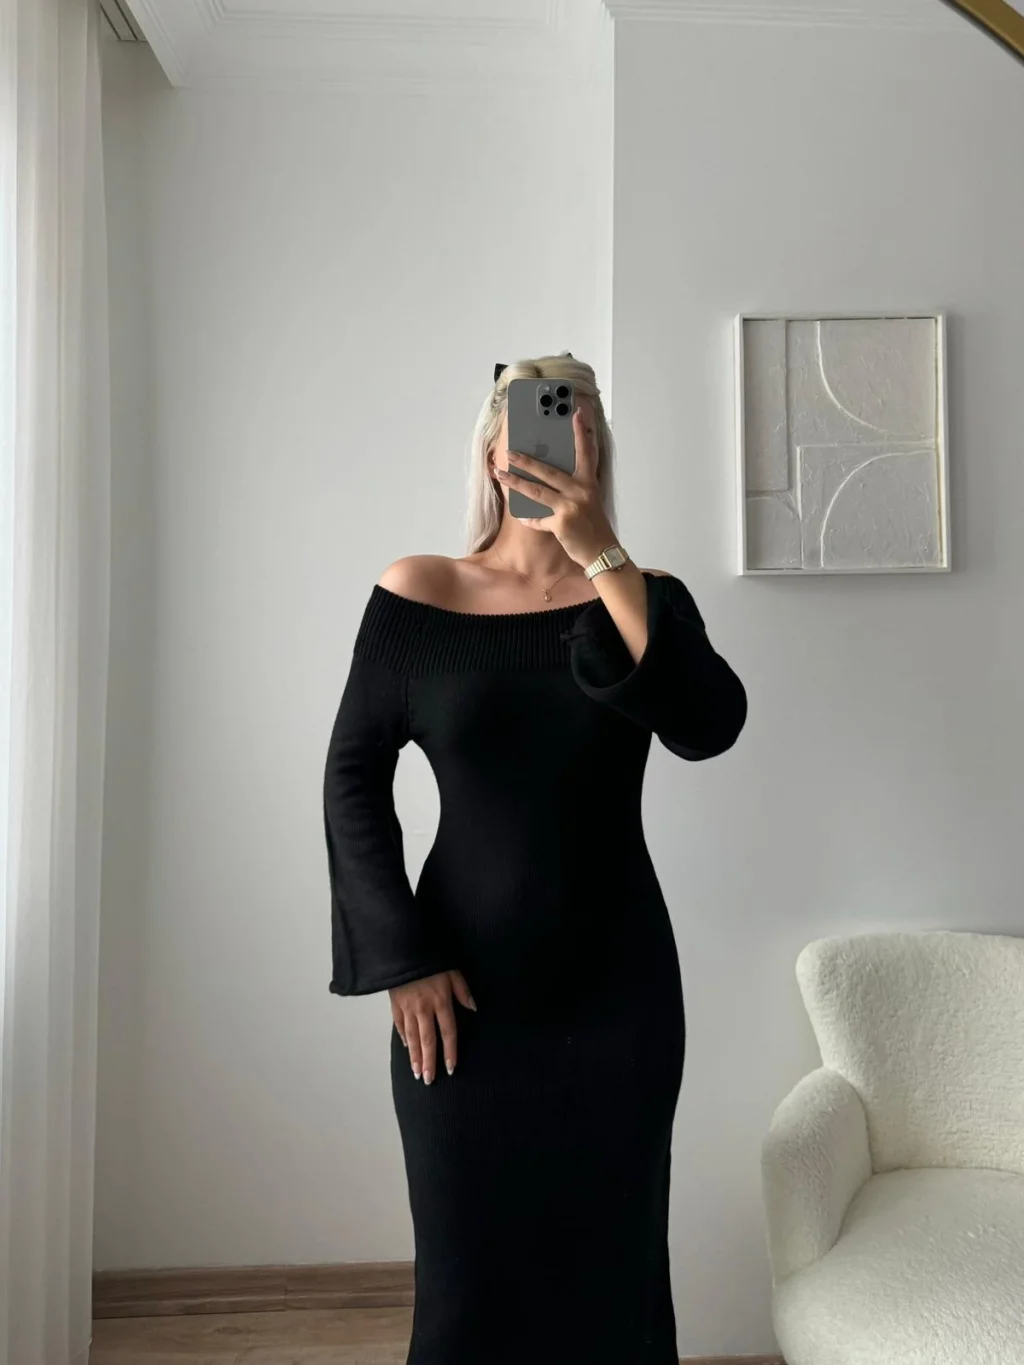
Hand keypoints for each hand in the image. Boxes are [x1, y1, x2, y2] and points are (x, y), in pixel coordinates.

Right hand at [389, 970, 475, 1084]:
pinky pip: (399, 1025)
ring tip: (417, 1073)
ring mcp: (407, 1007)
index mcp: (440, 1001)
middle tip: (429, 1080)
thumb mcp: (453, 971)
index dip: (450, 1052)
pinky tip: (408, 1048)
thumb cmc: (431, 959)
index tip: (451, 1068)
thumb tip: (474, 1008)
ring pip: (412, 1037)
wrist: (403, 948)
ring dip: (415, 1056)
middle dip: (429, 1062)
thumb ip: (463, 991)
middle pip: (428, 1040)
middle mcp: (424, 1008)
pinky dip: (404, 1038)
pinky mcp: (395, 1004)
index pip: (447, 1032)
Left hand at [496, 408, 616, 567]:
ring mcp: (570, 507)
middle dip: (526, 461)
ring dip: (515, 482)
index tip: (575, 412)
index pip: (586, 452)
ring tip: (500, 474)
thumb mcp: (589, 500)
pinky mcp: (561, 524)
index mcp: (589, 483)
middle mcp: (581, 491)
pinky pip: (538, 520)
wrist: (602, 552)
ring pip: (536, 491)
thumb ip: (573, 486)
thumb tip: (548, 475)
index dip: (581, 432)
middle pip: (548, 471)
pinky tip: (522, 516)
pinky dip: (529, 519)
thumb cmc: (593, 525)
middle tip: (510, 451)